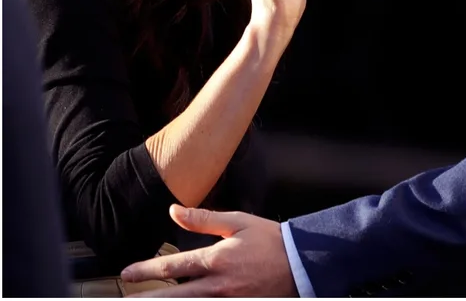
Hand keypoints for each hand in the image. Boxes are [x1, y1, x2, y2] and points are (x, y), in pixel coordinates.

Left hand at [121, 205, 296, 296]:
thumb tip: (174, 211)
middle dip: (148, 298)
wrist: (302, 263)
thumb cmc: (271, 240)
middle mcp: (217, 285)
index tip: (127, 273)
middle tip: (127, 298)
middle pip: (174, 296)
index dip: (146, 271)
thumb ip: (204, 219)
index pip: (173, 267)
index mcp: (216, 259)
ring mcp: (227, 300)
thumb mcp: (238, 222)